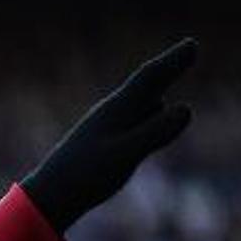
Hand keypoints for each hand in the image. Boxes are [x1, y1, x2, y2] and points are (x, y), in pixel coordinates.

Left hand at [21, 38, 196, 235]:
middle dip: (168, 69)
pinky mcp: (105, 143)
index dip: (173, 61)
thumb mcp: (123, 156)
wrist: (49, 197)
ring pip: (143, 109)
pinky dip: (147, 120)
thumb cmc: (83, 177)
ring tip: (164, 100)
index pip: (150, 78)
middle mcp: (113, 113)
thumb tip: (185, 109)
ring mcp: (108, 128)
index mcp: (117, 110)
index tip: (192, 44)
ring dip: (158, 100)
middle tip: (190, 48)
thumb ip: (154, 133)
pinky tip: (151, 117)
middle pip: (148, 87)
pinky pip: (135, 125)